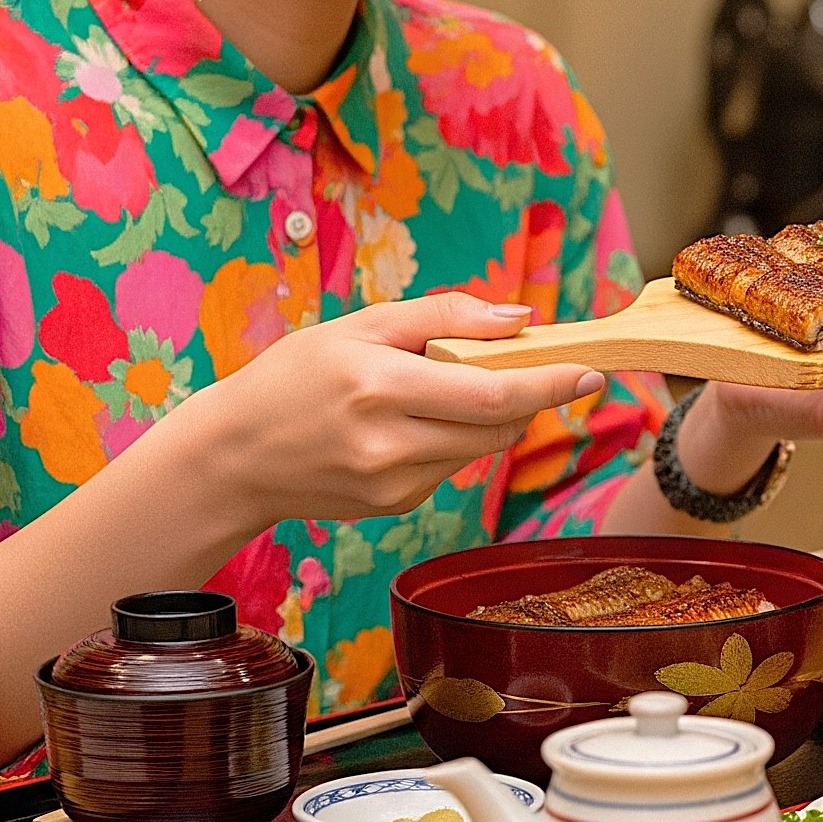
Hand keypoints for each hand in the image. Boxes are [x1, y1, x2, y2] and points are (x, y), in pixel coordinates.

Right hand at [160, 292, 602, 527]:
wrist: (232, 458)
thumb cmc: (293, 378)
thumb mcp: (361, 325)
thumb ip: (445, 315)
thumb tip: (520, 317)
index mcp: (381, 388)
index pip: (493, 392)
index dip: (551, 384)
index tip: (590, 371)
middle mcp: (390, 445)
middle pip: (498, 425)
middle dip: (528, 395)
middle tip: (535, 366)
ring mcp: (394, 485)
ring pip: (480, 448)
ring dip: (487, 416)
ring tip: (445, 388)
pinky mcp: (395, 507)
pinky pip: (450, 467)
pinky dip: (451, 440)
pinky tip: (410, 424)